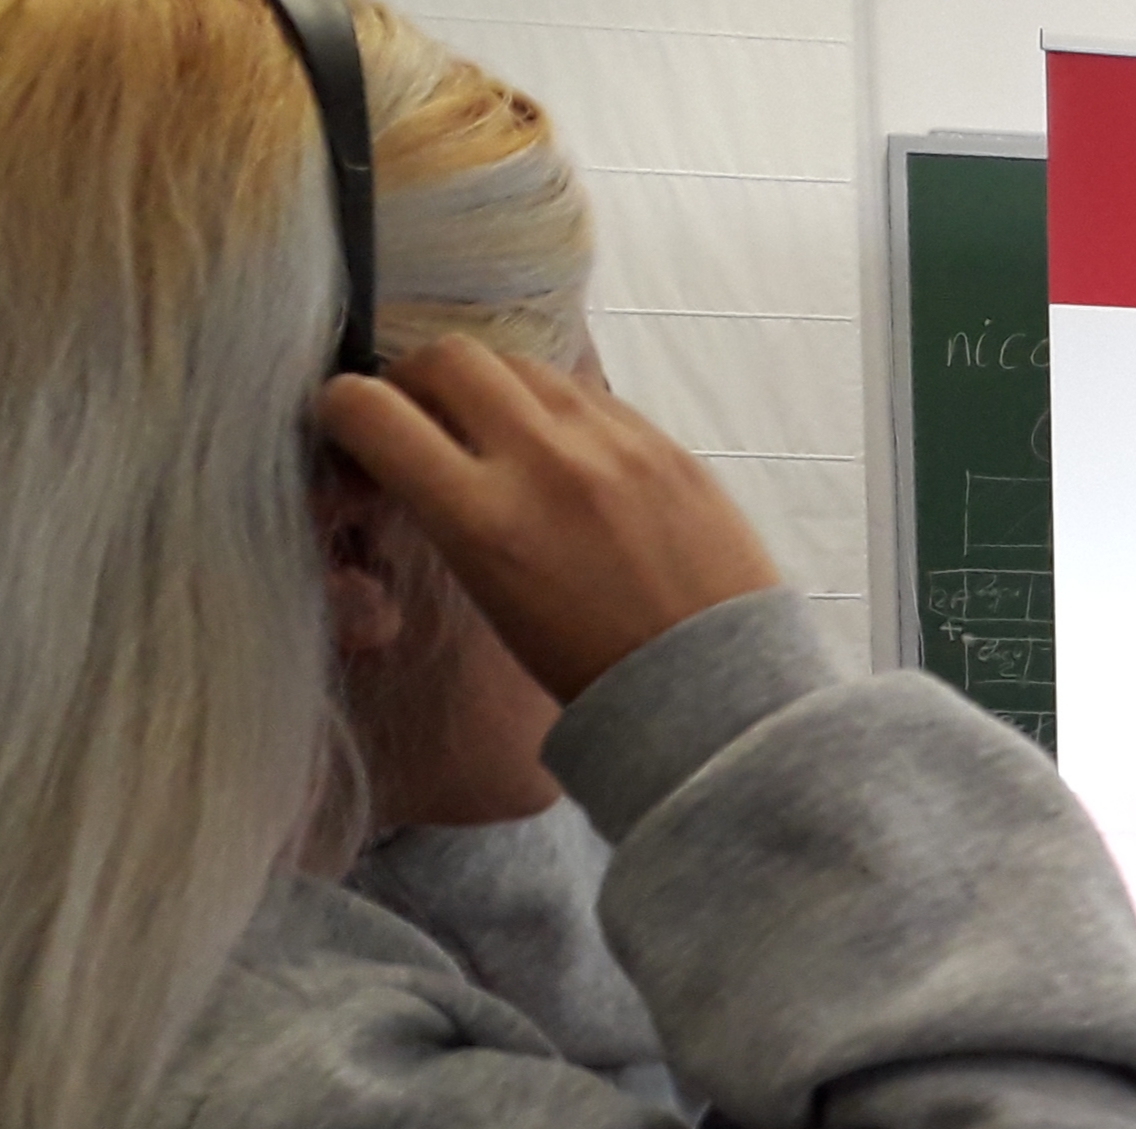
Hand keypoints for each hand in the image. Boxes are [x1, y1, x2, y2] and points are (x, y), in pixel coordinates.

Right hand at [318, 338, 779, 702]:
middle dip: (416, 379)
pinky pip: (589, 392)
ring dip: (490, 386)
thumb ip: (444, 510)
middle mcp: (544, 461)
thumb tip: (406, 454)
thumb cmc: (591, 665)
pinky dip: (557, 408)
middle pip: (447, 356)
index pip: (370, 410)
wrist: (713, 686)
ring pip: (521, 363)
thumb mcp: (489, 595)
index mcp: (484, 518)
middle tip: (423, 418)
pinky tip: (566, 453)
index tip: (351, 429)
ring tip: (496, 433)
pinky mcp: (665, 440)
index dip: (342, 409)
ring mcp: (613, 442)